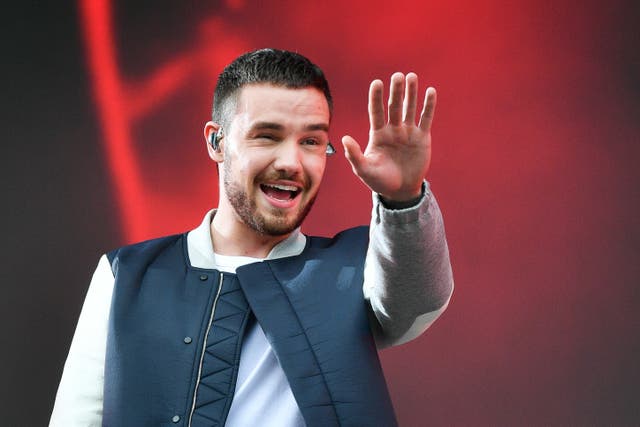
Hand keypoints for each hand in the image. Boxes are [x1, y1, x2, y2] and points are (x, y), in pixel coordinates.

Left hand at [342, 72, 435, 201]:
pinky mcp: (422, 138)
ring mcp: (408, 132)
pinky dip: (428, 105)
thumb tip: (344, 138)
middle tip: (397, 76)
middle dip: (396, 91)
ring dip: (411, 93)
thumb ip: (354, 155)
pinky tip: (430, 91)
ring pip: (409, 108)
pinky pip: (426, 119)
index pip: (376, 111)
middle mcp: (393, 129)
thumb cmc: (379, 181)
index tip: (376, 83)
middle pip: (394, 106)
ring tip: (411, 76)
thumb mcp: (364, 170)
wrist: (400, 191)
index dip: (376, 97)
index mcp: (378, 134)